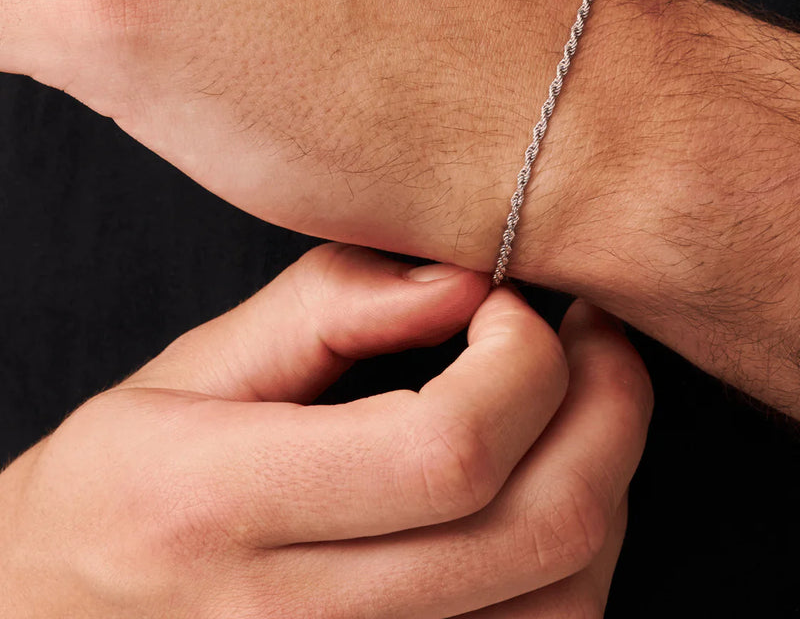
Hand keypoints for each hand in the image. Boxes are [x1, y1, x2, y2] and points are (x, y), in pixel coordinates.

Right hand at [0, 243, 651, 616]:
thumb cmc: (122, 491)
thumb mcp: (188, 371)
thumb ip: (325, 309)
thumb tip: (462, 279)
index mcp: (225, 505)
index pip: (450, 449)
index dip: (524, 359)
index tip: (510, 304)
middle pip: (546, 527)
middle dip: (610, 403)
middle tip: (591, 333)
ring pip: (572, 601)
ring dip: (607, 478)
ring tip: (573, 404)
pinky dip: (580, 557)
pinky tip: (546, 486)